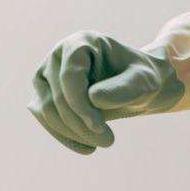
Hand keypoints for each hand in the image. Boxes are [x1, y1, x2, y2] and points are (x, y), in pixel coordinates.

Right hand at [27, 31, 183, 153]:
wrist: (140, 85)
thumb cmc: (143, 78)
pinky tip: (87, 148)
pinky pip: (45, 118)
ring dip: (71, 132)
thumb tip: (92, 98)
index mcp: (81, 42)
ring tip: (102, 143)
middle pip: (56, 96)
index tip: (99, 127)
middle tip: (108, 141)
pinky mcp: (45, 93)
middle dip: (80, 124)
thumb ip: (123, 87)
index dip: (80, 104)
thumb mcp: (144, 81)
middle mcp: (59, 55)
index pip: (69, 76)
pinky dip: (64, 136)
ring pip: (45, 110)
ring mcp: (48, 74)